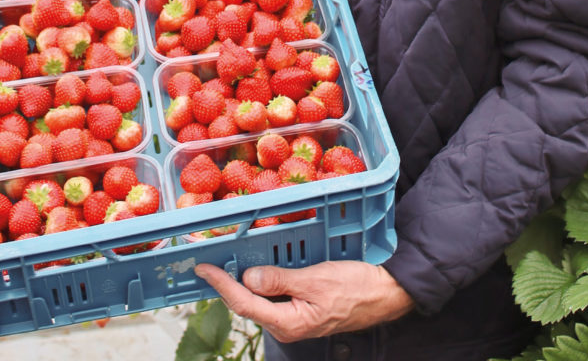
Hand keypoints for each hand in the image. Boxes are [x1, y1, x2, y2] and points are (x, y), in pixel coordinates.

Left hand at [194, 260, 413, 342]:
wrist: (384, 294)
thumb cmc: (355, 287)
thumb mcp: (317, 280)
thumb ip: (281, 280)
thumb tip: (248, 279)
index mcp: (288, 322)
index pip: (244, 302)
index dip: (220, 284)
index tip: (203, 268)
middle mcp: (286, 325)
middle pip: (247, 304)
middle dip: (226, 284)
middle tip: (207, 263)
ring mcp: (293, 318)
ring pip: (259, 300)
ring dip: (241, 283)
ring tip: (223, 265)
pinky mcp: (301, 309)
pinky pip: (273, 296)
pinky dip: (260, 282)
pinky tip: (254, 270)